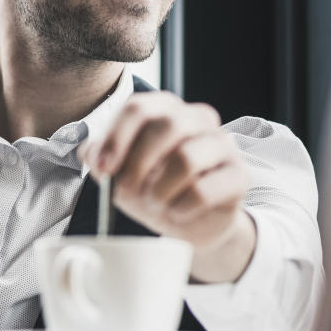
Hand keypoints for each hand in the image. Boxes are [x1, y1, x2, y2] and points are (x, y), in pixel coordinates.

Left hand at [80, 92, 256, 282]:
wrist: (190, 222)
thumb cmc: (154, 188)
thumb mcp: (120, 172)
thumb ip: (100, 156)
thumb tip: (91, 152)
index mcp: (166, 108)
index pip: (138, 108)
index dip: (116, 139)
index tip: (102, 169)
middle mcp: (198, 118)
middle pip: (166, 126)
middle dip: (138, 164)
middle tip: (126, 191)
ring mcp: (223, 144)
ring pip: (186, 158)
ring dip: (159, 190)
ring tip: (154, 204)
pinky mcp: (239, 175)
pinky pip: (204, 191)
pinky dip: (180, 208)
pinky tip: (176, 212)